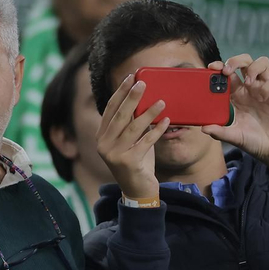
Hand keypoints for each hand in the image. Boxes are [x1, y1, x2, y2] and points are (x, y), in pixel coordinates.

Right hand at [96, 72, 168, 201]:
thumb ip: (131, 124)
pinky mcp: (128, 163)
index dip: (120, 92)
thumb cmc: (136, 163)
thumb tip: (142, 99)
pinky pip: (146, 142)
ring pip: (133, 128)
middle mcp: (104, 145)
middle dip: (132, 97)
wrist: (138, 192)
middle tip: (143, 83)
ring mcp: (114, 155)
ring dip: (149, 112)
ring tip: (162, 101)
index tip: (130, 77)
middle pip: (120, 115)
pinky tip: (166, 120)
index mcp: (102, 136)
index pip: (110, 109)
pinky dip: (157, 130)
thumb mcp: (130, 142)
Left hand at [202, 55, 268, 173]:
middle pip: (245, 61)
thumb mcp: (234, 137)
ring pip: (262, 63)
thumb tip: (203, 128)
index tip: (211, 67)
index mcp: (237, 95)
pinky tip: (262, 98)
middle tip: (228, 71)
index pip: (228, 73)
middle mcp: (251, 88)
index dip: (220, 66)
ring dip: (253, 67)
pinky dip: (267, 85)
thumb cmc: (254, 141)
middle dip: (235, 60)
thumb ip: (220, 132)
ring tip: (248, 82)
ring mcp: (265, 89)